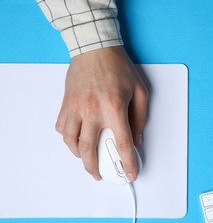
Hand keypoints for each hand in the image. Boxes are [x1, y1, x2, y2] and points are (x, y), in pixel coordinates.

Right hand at [55, 46, 147, 180]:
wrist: (95, 47)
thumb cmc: (118, 67)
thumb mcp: (140, 91)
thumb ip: (141, 118)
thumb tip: (138, 139)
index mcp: (114, 108)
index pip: (122, 144)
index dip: (127, 163)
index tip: (130, 173)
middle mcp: (92, 111)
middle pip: (90, 150)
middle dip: (95, 168)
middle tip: (100, 175)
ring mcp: (76, 107)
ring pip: (71, 142)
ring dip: (78, 156)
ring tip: (87, 160)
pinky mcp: (66, 103)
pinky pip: (62, 127)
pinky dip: (68, 138)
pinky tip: (75, 139)